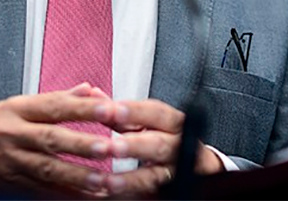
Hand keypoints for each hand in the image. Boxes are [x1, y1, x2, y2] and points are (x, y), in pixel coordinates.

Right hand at [0, 83, 113, 195]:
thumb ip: (55, 98)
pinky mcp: (12, 185)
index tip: (109, 108)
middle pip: (52, 138)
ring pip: (48, 168)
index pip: (55, 106)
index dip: (83, 107)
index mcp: (17, 110)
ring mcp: (13, 162)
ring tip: (104, 179)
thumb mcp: (15, 104)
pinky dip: (64, 195)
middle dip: (83, 143)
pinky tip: (85, 198)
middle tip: (110, 146)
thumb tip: (90, 89)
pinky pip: (41, 191)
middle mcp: (15, 134)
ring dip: (78, 175)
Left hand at [97, 99, 224, 196]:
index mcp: (172, 122)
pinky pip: (150, 192)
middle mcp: (177, 145)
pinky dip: (131, 192)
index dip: (135, 111)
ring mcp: (174, 170)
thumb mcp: (145, 120)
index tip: (113, 110)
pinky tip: (113, 191)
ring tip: (108, 180)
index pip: (157, 112)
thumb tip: (93, 96)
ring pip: (156, 175)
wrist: (194, 162)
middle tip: (112, 146)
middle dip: (135, 145)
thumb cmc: (163, 135)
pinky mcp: (168, 188)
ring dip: (131, 178)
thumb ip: (119, 110)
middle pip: (160, 144)